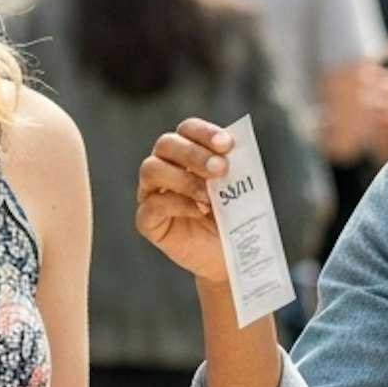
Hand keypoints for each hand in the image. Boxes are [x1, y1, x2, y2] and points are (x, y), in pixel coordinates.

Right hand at [136, 119, 232, 283]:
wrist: (229, 256)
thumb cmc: (234, 217)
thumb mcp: (240, 190)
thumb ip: (235, 170)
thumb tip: (234, 154)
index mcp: (187, 153)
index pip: (187, 130)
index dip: (204, 132)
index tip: (227, 144)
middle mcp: (164, 167)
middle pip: (166, 144)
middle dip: (194, 154)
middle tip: (221, 168)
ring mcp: (151, 193)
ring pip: (151, 169)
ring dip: (184, 179)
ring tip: (210, 197)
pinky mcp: (147, 221)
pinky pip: (152, 206)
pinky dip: (178, 205)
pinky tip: (200, 211)